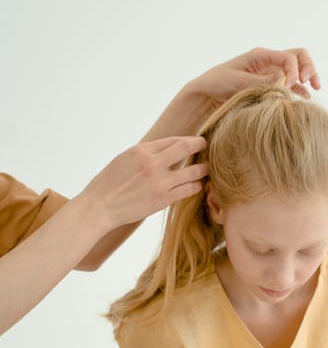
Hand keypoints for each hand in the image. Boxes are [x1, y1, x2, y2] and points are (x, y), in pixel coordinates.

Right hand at [80, 135, 207, 229]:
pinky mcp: (163, 200)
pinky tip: (197, 185)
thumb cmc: (108, 184)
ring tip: (207, 169)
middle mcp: (152, 163)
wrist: (99, 207)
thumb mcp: (124, 159)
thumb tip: (163, 150)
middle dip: (200, 145)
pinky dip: (196, 186)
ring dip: (203, 169)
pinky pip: (188, 190)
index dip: (187, 140)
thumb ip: (145, 154)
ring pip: (192, 171)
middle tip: (208, 146)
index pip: (172, 139)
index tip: (196, 141)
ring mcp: (159, 182)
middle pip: (185, 148)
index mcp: (141, 150)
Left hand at [192, 46, 320, 106]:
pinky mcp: (270, 85)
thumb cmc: (218, 83)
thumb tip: (283, 80)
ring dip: (308, 77)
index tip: (290, 86)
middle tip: (311, 83)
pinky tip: (305, 98)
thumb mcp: (238, 82)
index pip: (289, 57)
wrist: (208, 92)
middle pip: (298, 56)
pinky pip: (290, 84)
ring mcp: (271, 73)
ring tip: (315, 89)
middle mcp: (269, 62)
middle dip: (309, 67)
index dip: (294, 70)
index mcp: (261, 55)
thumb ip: (261, 81)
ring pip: (297, 69)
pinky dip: (299, 89)